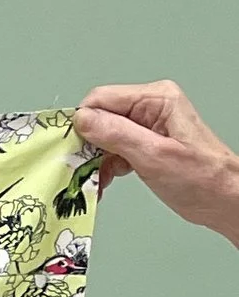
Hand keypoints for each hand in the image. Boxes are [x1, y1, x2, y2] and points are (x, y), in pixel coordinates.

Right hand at [74, 84, 238, 242]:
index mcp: (157, 98)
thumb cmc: (201, 177)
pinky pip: (113, 150)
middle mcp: (151, 106)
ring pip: (103, 136)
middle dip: (88, 146)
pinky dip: (105, 167)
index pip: (102, 99)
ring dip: (94, 161)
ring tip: (96, 183)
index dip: (83, 124)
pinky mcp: (144, 144)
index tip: (73, 152)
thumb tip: (82, 119)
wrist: (221, 198)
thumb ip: (116, 134)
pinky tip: (105, 184)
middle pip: (100, 117)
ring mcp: (147, 125)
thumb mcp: (153, 155)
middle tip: (82, 171)